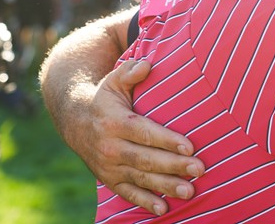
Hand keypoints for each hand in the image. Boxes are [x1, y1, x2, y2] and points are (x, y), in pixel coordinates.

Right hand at [72, 60, 204, 215]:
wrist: (75, 122)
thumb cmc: (105, 98)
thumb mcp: (114, 80)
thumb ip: (130, 72)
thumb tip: (147, 64)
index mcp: (114, 121)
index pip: (144, 132)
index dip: (167, 140)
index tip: (190, 146)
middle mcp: (110, 146)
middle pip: (146, 158)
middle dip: (174, 165)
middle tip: (199, 169)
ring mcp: (109, 166)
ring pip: (140, 178)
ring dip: (165, 186)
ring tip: (189, 190)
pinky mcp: (109, 180)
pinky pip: (128, 193)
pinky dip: (145, 202)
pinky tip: (164, 209)